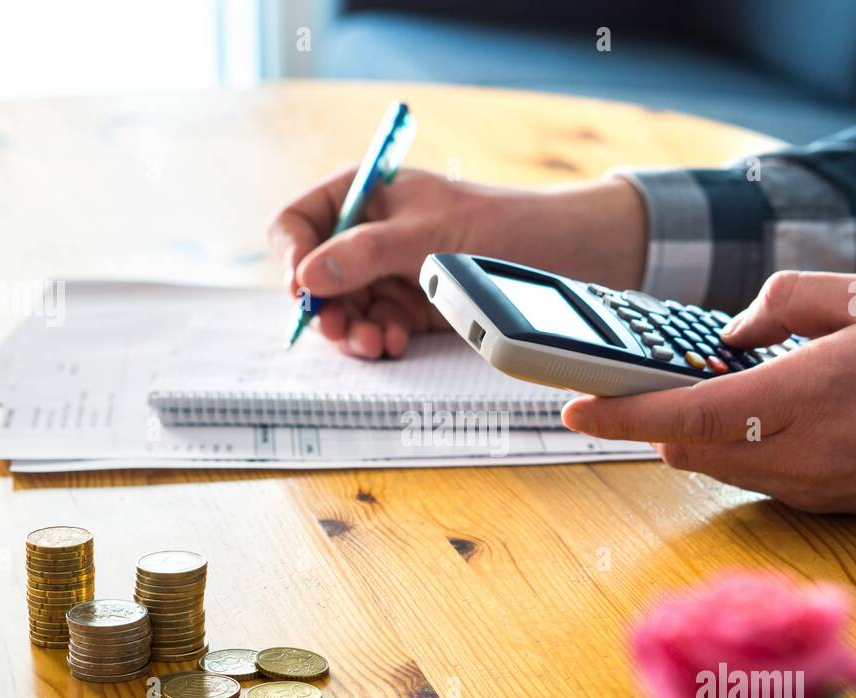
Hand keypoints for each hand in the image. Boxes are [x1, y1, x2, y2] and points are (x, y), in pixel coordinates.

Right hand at [268, 167, 646, 357]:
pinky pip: (377, 326)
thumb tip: (308, 277)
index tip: (301, 289)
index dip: (291, 256)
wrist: (564, 251)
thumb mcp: (425, 234)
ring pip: (345, 309)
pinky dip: (380, 338)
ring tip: (375, 343)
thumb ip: (364, 253)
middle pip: (316, 276)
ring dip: (352, 330)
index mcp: (364, 195)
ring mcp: (390, 272)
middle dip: (326, 306)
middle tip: (340, 331)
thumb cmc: (499, 223)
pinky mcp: (412, 306)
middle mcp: (369, 234)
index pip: (299, 221)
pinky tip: (395, 342)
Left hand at [562, 270, 855, 522]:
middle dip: (651, 418)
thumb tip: (729, 333)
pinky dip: (731, 446)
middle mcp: (797, 457)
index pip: (686, 417)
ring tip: (702, 387)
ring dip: (691, 433)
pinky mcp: (819, 504)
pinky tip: (756, 412)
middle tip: (637, 380)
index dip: (622, 415)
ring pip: (713, 466)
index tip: (573, 408)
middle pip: (684, 449)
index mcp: (805, 400)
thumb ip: (788, 299)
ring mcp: (806, 489)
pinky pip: (749, 476)